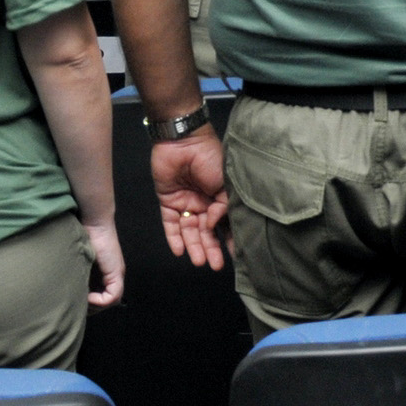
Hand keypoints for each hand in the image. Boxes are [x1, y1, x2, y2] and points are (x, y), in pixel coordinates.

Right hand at [81, 217, 126, 308]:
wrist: (93, 222)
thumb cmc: (83, 235)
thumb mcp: (78, 259)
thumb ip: (77, 272)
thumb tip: (65, 291)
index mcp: (105, 273)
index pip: (101, 298)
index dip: (89, 305)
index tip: (75, 303)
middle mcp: (114, 275)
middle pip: (106, 303)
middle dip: (91, 308)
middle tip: (77, 307)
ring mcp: (116, 275)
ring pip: (110, 301)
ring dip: (94, 305)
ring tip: (81, 302)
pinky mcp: (116, 273)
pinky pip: (112, 297)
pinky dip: (99, 301)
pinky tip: (88, 297)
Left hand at [152, 134, 229, 268]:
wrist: (182, 141)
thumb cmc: (209, 158)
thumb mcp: (224, 183)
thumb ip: (222, 207)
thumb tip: (214, 226)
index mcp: (220, 197)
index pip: (226, 224)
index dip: (231, 240)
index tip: (236, 257)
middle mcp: (203, 203)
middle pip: (207, 232)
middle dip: (211, 248)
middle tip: (215, 265)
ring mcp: (186, 203)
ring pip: (190, 231)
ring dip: (194, 246)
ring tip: (199, 262)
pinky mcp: (168, 201)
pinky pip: (170, 224)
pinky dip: (174, 238)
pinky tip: (180, 251)